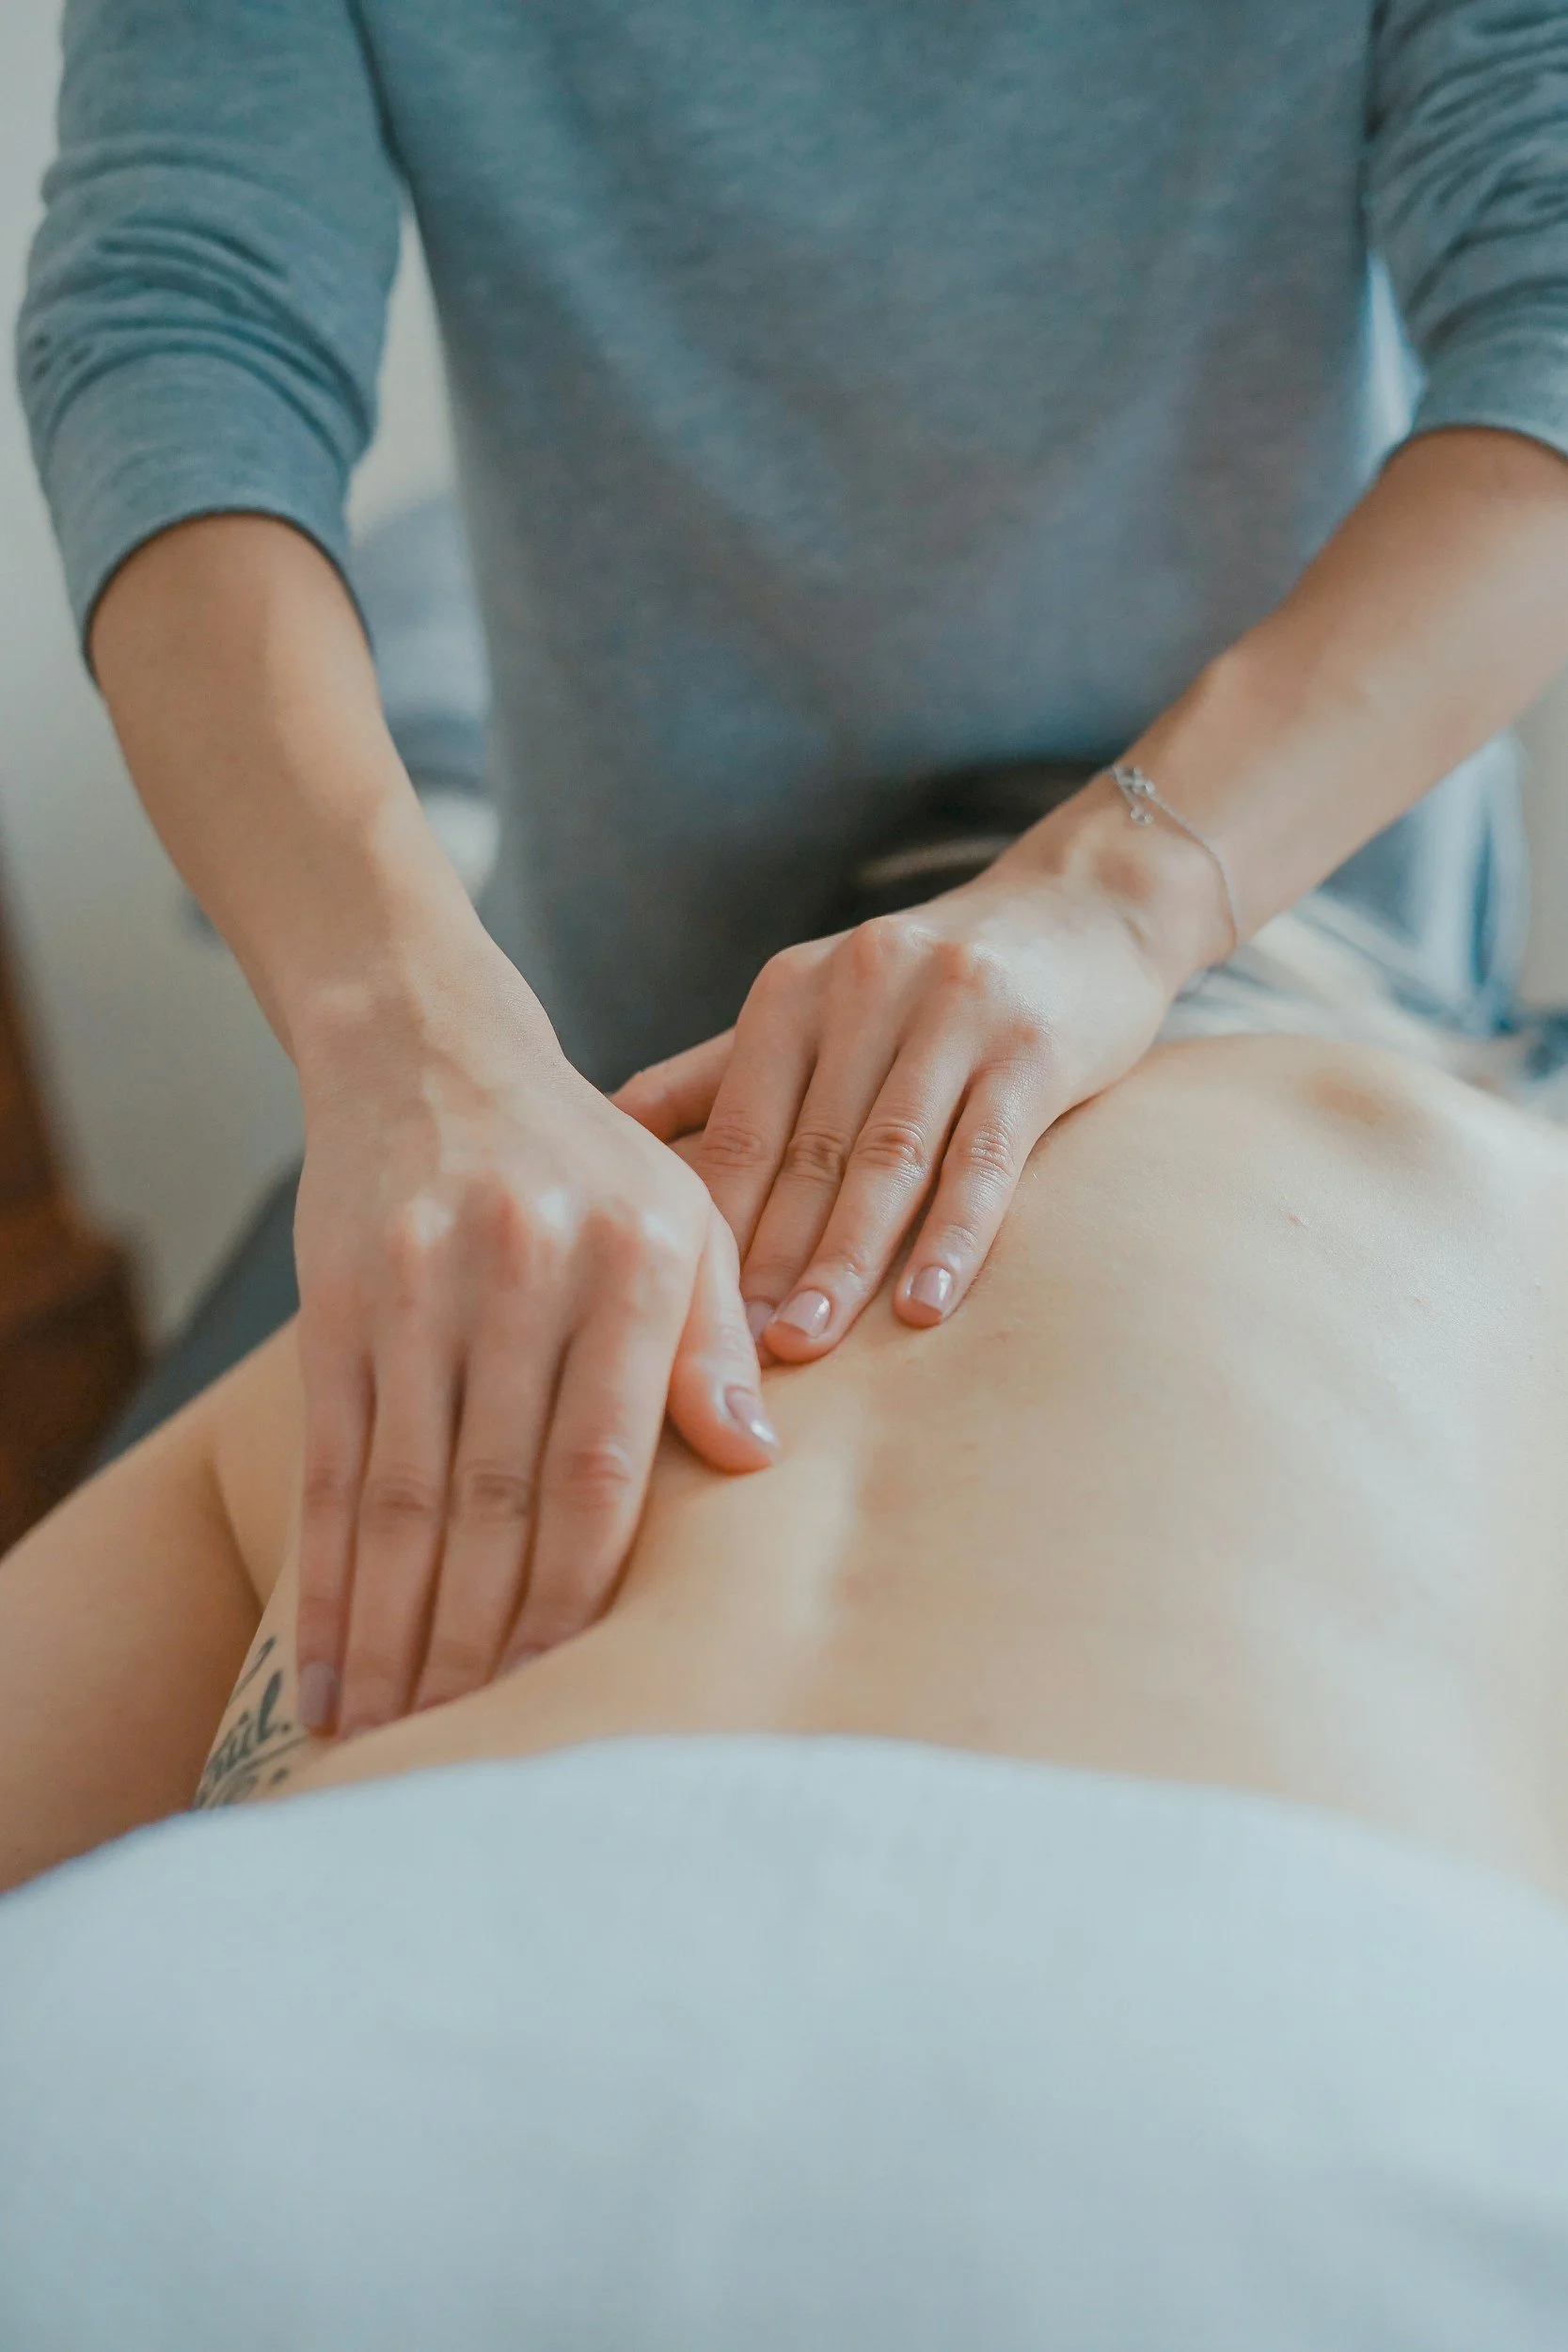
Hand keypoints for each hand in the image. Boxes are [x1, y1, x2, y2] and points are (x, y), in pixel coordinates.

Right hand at [291, 936, 776, 1738]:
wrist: (431, 1050)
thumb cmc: (587, 1160)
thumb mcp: (684, 1217)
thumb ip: (717, 1338)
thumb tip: (757, 1461)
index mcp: (634, 1261)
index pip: (605, 1465)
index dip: (581, 1592)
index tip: (573, 1694)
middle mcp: (524, 1274)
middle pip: (498, 1498)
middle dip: (484, 1642)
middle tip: (475, 1754)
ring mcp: (419, 1290)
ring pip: (405, 1498)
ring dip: (397, 1635)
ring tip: (393, 1743)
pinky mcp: (337, 1305)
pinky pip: (332, 1468)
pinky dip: (326, 1580)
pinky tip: (326, 1669)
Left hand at [614, 812, 1204, 1360]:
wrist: (1084, 908)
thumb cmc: (930, 984)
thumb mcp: (817, 1006)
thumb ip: (718, 1074)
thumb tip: (604, 1134)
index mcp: (794, 991)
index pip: (737, 1128)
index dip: (707, 1227)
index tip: (675, 1319)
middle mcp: (864, 989)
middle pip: (806, 1152)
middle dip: (765, 1261)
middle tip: (729, 1357)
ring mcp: (953, 1013)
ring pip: (887, 1158)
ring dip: (844, 1260)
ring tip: (807, 1344)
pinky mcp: (1034, 1047)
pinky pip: (985, 1156)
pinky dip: (953, 1236)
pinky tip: (924, 1305)